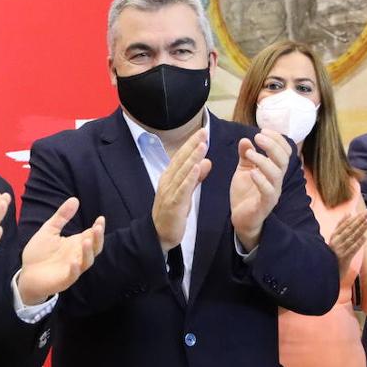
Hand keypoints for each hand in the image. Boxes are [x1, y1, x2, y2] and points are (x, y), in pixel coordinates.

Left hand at [19, 197, 104, 305]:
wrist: (26, 273)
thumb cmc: (39, 252)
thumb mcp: (49, 230)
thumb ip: (62, 216)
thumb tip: (75, 199)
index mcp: (76, 243)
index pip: (92, 235)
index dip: (98, 227)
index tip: (100, 218)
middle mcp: (78, 255)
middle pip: (94, 247)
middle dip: (97, 238)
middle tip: (98, 228)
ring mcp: (72, 268)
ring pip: (87, 261)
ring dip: (88, 252)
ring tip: (86, 241)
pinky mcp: (64, 280)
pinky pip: (73, 275)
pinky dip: (75, 269)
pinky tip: (73, 262)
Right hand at [152, 128, 210, 249]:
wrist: (159, 235)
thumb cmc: (173, 212)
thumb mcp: (186, 192)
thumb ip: (196, 177)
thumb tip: (206, 161)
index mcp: (169, 177)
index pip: (181, 156)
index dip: (191, 143)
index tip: (202, 131)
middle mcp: (168, 181)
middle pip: (181, 160)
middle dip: (193, 145)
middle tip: (204, 131)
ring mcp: (169, 192)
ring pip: (183, 171)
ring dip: (193, 157)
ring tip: (202, 144)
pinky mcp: (174, 204)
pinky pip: (183, 188)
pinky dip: (190, 177)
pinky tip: (198, 167)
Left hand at [230, 130, 290, 250]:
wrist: (241, 218)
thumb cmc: (245, 193)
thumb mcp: (243, 170)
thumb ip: (245, 155)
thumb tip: (245, 139)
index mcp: (274, 170)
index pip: (285, 152)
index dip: (277, 139)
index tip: (263, 130)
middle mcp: (277, 181)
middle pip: (284, 159)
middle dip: (272, 145)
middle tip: (258, 136)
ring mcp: (272, 193)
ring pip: (276, 174)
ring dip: (263, 160)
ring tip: (249, 153)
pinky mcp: (265, 205)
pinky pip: (268, 192)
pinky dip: (261, 180)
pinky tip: (252, 172)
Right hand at [328, 211, 366, 279]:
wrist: (327, 271)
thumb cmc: (333, 253)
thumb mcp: (335, 238)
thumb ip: (340, 226)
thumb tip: (348, 213)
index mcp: (333, 236)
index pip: (344, 224)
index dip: (354, 217)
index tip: (363, 212)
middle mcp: (336, 242)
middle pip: (349, 229)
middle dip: (359, 220)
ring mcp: (340, 250)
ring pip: (352, 238)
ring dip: (360, 229)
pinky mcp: (344, 259)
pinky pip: (352, 250)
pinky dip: (358, 243)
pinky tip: (364, 238)